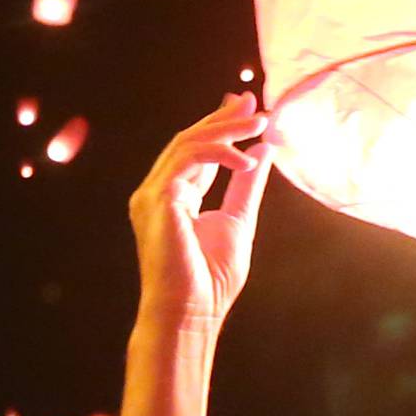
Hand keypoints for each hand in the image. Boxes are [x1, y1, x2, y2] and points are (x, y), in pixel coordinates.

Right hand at [129, 96, 271, 332]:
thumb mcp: (238, 220)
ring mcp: (152, 194)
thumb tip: (262, 151)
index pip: (195, 151)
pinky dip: (218, 154)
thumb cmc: (211, 279)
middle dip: (222, 119)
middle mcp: (157, 191)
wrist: (191, 311)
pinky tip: (245, 161)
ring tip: (258, 124)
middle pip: (188, 140)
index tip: (247, 107)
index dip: (220, 126)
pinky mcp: (157, 199)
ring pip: (186, 143)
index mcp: (174, 197)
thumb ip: (246, 185)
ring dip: (225, 130)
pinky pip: (187, 159)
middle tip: (253, 103)